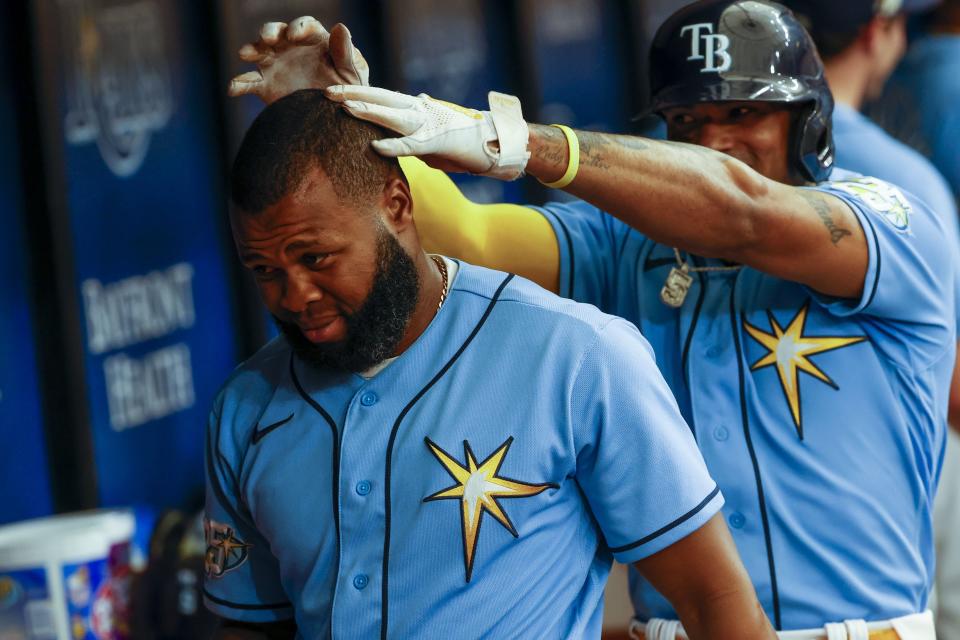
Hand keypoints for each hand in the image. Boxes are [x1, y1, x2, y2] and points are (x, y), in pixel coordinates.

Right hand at [228, 18, 368, 103]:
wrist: (334, 119)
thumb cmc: (349, 92)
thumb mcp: (351, 75)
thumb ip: (346, 53)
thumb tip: (340, 26)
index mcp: (315, 41)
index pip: (305, 26)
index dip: (299, 27)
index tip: (295, 35)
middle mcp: (292, 48)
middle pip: (276, 32)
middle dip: (270, 32)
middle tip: (267, 39)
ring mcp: (276, 65)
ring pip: (258, 51)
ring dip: (251, 50)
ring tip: (246, 55)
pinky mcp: (265, 86)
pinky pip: (248, 82)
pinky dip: (238, 84)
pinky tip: (233, 89)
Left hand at [325, 85, 529, 179]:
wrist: (493, 144)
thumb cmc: (460, 143)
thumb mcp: (428, 135)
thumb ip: (411, 131)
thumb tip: (398, 128)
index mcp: (414, 108)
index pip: (380, 97)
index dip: (357, 93)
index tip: (332, 92)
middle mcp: (419, 110)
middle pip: (381, 98)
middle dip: (354, 95)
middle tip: (327, 93)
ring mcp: (429, 124)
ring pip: (393, 116)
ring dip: (369, 112)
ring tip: (346, 109)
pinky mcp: (439, 142)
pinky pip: (412, 145)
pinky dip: (394, 146)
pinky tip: (376, 147)